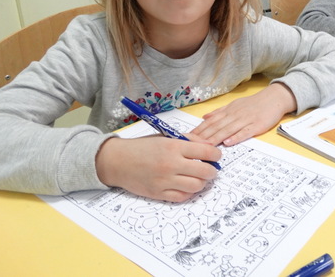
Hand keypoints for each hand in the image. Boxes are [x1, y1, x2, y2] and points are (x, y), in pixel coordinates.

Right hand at [95, 135, 220, 201]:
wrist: (118, 161)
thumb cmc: (144, 147)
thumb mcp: (166, 136)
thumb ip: (189, 140)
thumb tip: (210, 147)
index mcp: (174, 146)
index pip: (206, 153)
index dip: (216, 155)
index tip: (216, 157)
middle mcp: (171, 164)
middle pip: (205, 172)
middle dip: (212, 171)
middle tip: (211, 169)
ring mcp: (165, 181)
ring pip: (196, 186)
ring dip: (202, 182)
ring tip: (198, 178)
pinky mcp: (159, 193)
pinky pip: (182, 197)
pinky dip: (188, 192)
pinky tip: (186, 185)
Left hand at [191, 83, 296, 145]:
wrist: (274, 98)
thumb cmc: (253, 104)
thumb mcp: (234, 105)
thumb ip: (219, 112)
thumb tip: (204, 117)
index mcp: (228, 111)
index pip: (210, 121)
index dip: (198, 130)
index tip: (187, 138)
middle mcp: (234, 115)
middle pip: (216, 127)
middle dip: (203, 136)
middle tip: (191, 145)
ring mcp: (245, 120)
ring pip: (227, 130)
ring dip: (216, 138)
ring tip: (205, 146)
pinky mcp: (256, 125)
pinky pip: (244, 132)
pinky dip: (236, 137)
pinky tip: (228, 143)